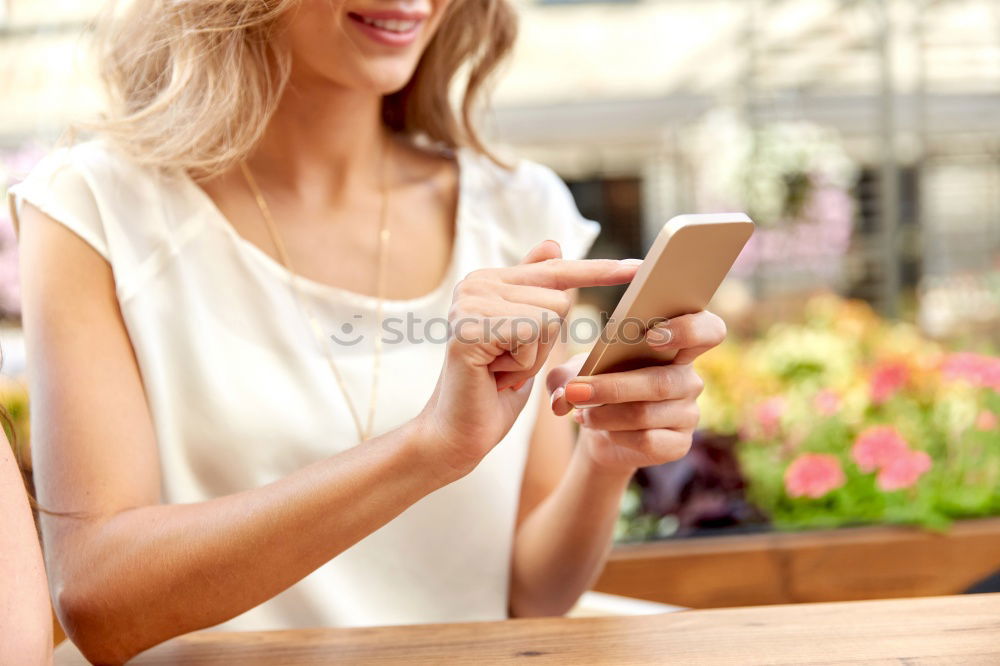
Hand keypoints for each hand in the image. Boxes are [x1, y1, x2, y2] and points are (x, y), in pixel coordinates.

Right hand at [417, 241, 639, 481]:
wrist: (459, 432)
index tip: (638, 265)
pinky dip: (523, 364)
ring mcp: (469, 302)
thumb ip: (537, 293)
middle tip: (509, 364)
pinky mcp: (468, 327)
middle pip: (559, 298)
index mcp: (489, 280)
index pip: (555, 270)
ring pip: (549, 316)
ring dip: (534, 356)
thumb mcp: (528, 337)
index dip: (598, 270)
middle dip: (545, 342)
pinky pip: (531, 333)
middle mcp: (475, 282)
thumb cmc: (496, 388)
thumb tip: (553, 243)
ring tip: (501, 369)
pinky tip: (494, 374)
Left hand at [548, 311, 725, 472]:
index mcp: (675, 346)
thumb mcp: (574, 373)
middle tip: (576, 391)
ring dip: (605, 415)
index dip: (690, 329)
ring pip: (647, 414)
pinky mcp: (679, 444)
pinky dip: (616, 436)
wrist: (598, 430)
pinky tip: (600, 431)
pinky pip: (648, 441)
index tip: (653, 335)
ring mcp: (688, 413)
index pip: (707, 330)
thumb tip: (564, 394)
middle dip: (613, 387)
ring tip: (581, 413)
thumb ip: (564, 376)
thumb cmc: (595, 386)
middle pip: (662, 382)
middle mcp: (688, 378)